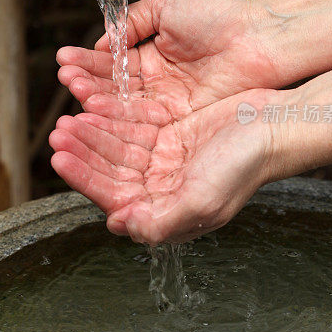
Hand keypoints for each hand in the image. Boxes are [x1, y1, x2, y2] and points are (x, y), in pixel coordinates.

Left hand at [50, 88, 275, 242]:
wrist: (274, 126)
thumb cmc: (244, 167)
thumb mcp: (202, 200)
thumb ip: (160, 222)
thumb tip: (120, 226)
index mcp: (165, 212)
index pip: (114, 198)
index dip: (84, 179)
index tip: (59, 159)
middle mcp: (161, 189)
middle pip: (110, 171)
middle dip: (82, 153)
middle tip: (57, 132)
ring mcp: (164, 160)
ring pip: (117, 148)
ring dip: (93, 133)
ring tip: (68, 117)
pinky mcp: (170, 134)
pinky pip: (132, 126)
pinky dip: (112, 117)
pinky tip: (93, 105)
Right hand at [56, 0, 275, 118]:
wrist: (259, 39)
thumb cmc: (220, 16)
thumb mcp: (168, 7)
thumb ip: (133, 21)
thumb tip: (103, 42)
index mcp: (152, 56)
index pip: (113, 63)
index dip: (88, 61)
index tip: (64, 59)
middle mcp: (156, 83)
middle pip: (113, 86)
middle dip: (86, 80)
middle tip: (64, 76)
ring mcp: (167, 104)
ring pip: (123, 105)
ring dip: (95, 98)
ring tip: (73, 89)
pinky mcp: (179, 121)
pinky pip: (143, 120)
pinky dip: (118, 115)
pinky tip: (96, 107)